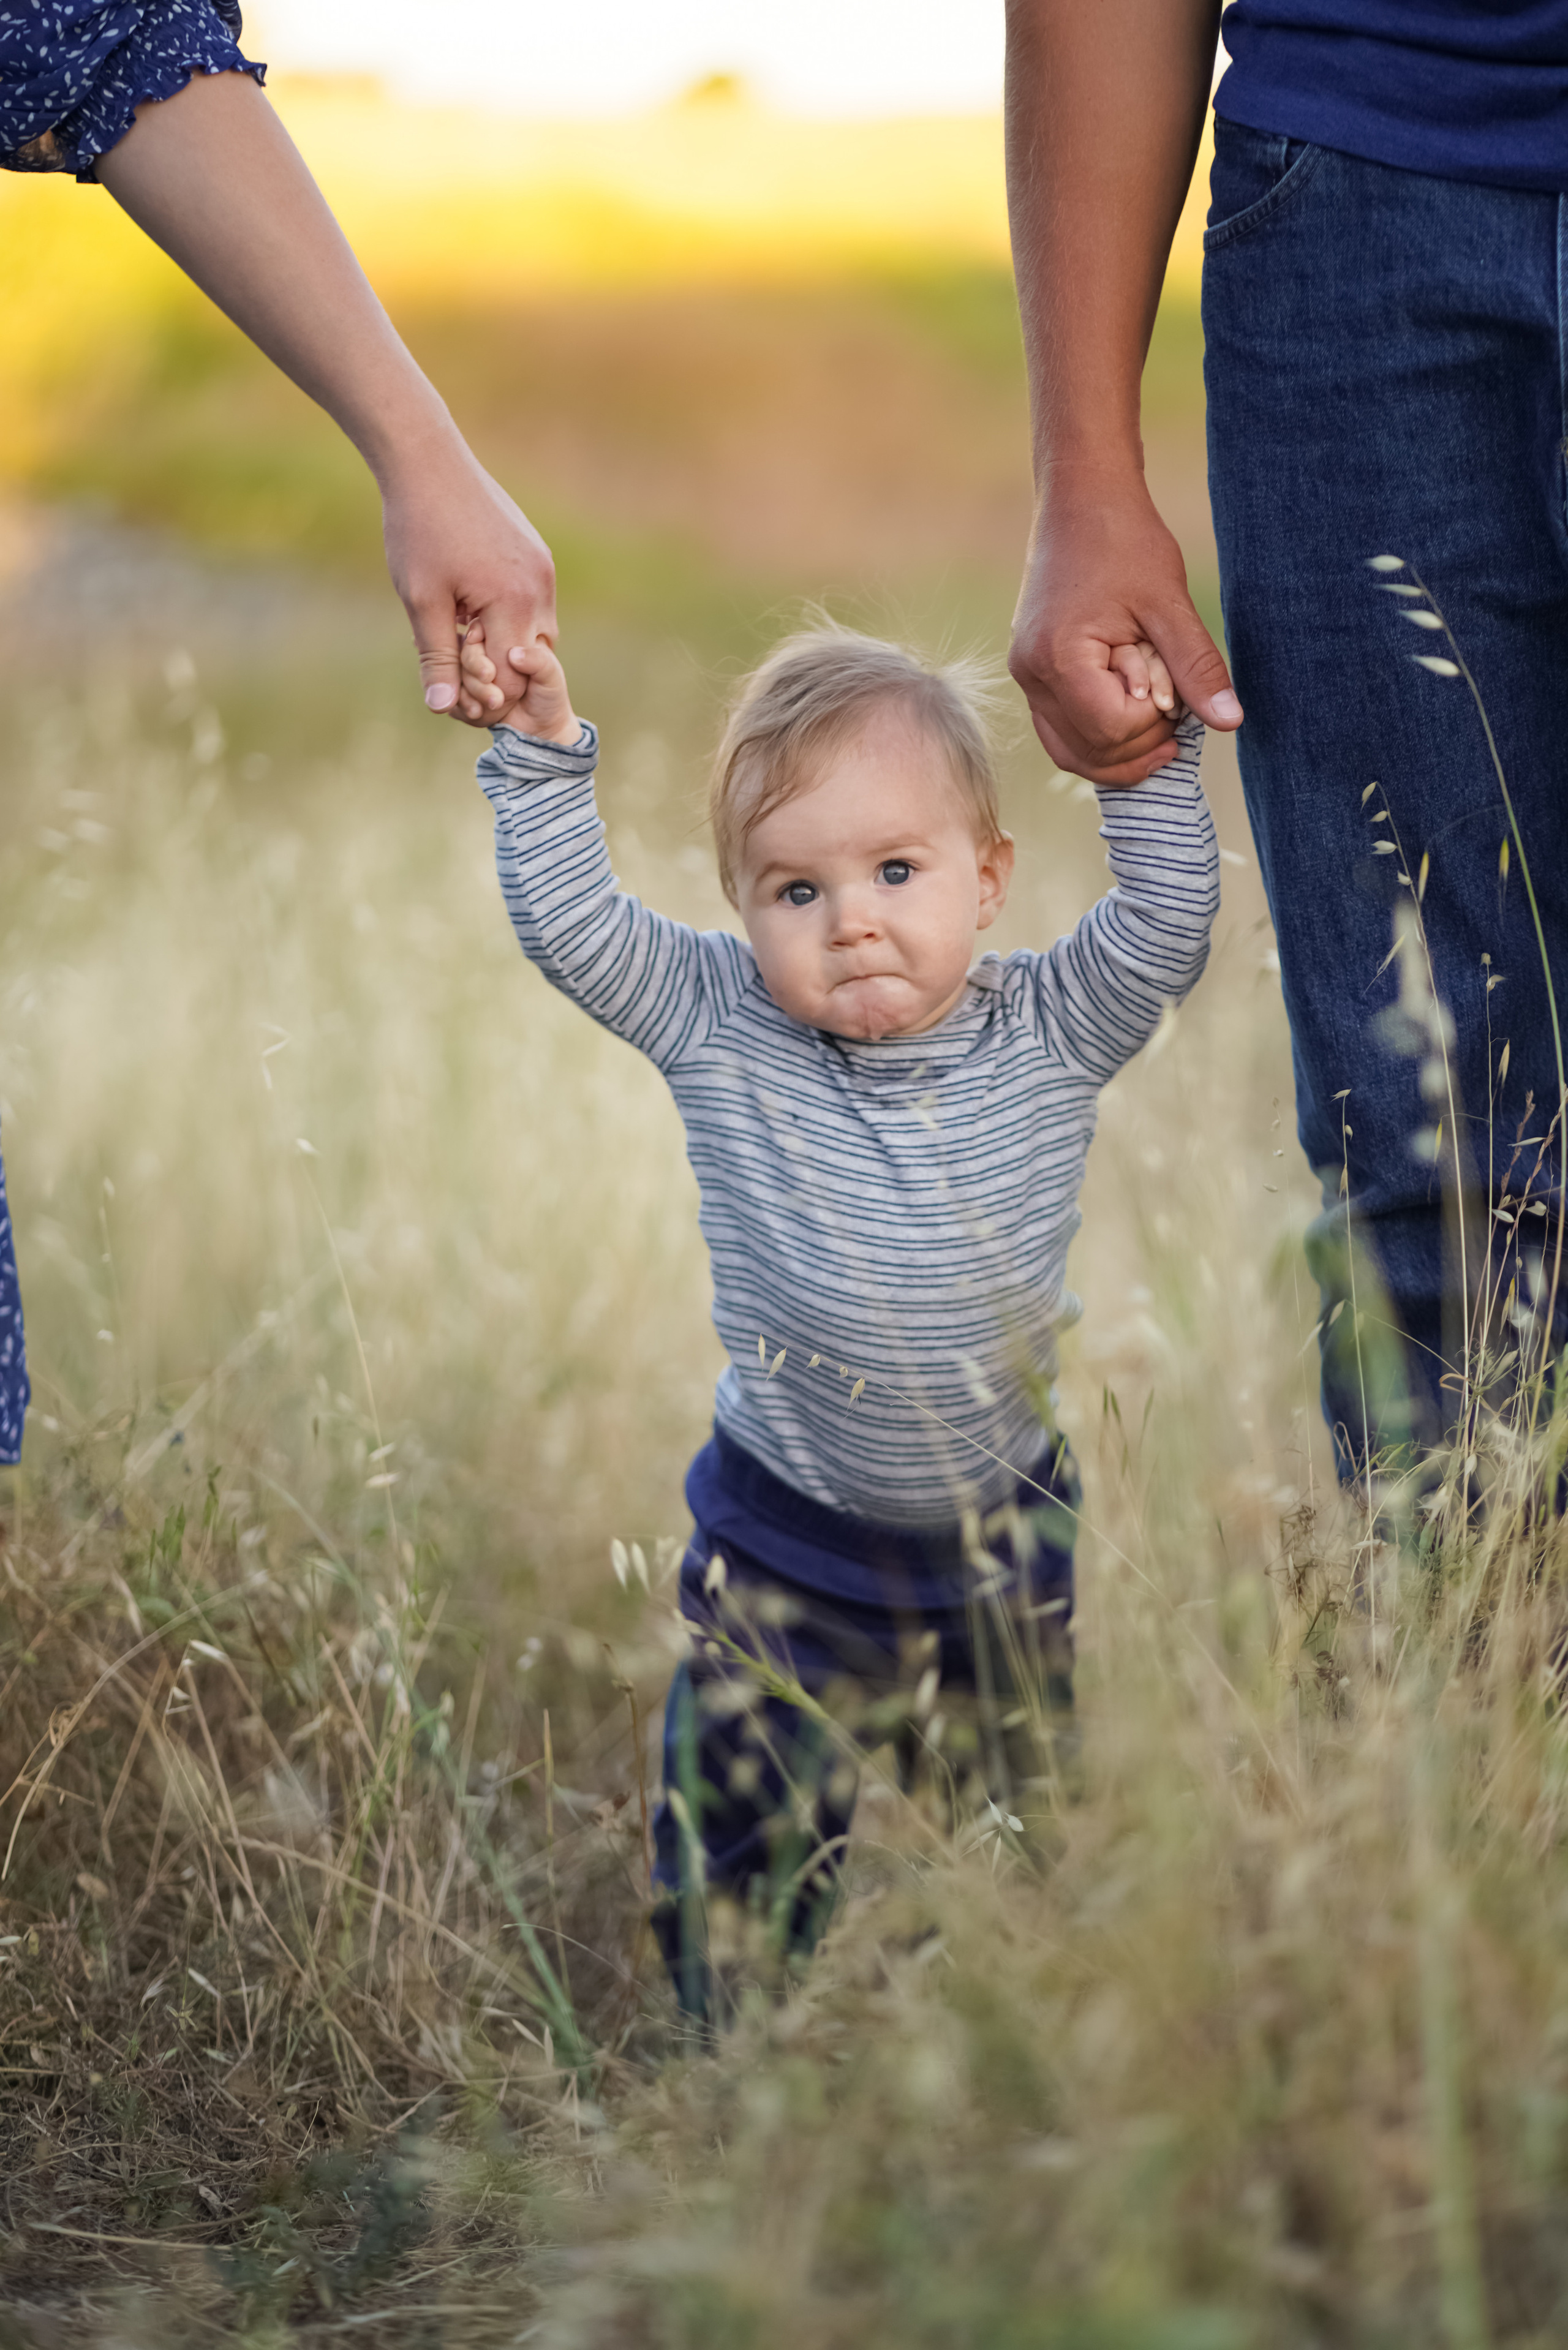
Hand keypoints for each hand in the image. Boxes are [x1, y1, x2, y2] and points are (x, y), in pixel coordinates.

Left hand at [381, 443, 558, 721]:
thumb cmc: (419, 530)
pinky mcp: (538, 555)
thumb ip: (437, 657)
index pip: (512, 679)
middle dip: (495, 674)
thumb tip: (442, 708)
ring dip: (501, 645)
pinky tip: (471, 605)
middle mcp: (540, 589)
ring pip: (535, 635)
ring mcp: (543, 570)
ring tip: (459, 633)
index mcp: (514, 604)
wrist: (428, 461)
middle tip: (452, 664)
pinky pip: (533, 605)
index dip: (482, 696)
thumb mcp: (421, 601)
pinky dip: (508, 618)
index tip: (450, 690)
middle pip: (530, 662)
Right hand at [461, 625, 579, 745]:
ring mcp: (469, 672)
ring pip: (452, 674)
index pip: (478, 630)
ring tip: (494, 706)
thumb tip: (514, 654)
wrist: (539, 729)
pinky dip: (462, 707)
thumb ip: (538, 662)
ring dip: (468, 694)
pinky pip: (450, 696)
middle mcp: (483, 651)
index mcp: (502, 636)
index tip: (489, 671)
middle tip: (496, 697)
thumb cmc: (548, 696)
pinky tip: (478, 713)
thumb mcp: (551, 677)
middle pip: (461, 652)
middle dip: (475, 676)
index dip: (477, 647)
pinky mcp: (462, 693)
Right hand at [1010, 470, 1240, 785]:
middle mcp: (1031, 675)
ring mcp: (1026, 677)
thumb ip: (1197, 667)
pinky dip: (1098, 738)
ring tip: (1162, 730)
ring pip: (1070, 752)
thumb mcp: (1169, 604)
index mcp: (1060, 658)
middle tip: (1179, 716)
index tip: (1177, 689)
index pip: (1112, 729)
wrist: (1081, 500)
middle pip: (1089, 752)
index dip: (1154, 723)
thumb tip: (1231, 722)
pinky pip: (1061, 731)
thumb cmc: (1125, 541)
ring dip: (1120, 752)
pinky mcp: (1033, 672)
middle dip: (1140, 744)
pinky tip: (1135, 720)